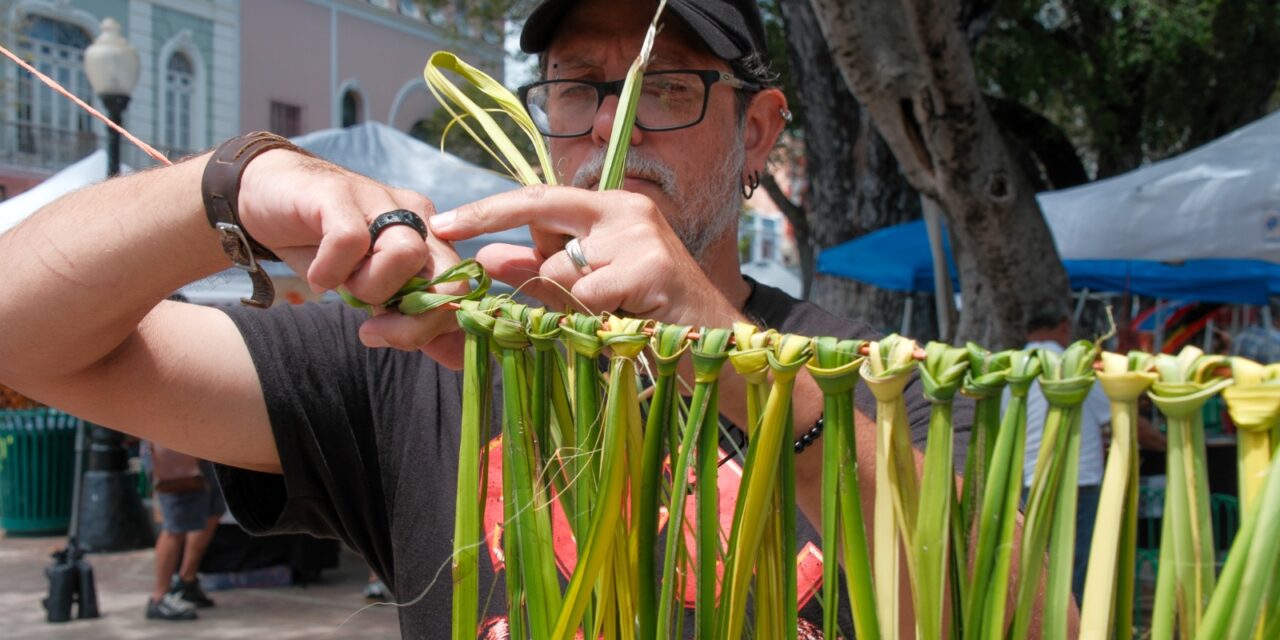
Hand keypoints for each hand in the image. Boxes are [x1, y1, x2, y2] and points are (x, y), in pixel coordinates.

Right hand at [235, 150, 466, 367]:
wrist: (266, 198)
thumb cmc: (324, 250)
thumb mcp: (372, 292)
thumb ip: (411, 319)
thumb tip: (457, 360)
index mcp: (429, 241)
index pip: (462, 291)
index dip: (438, 328)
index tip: (399, 340)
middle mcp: (415, 218)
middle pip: (449, 277)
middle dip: (414, 323)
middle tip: (372, 330)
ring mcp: (379, 202)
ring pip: (407, 254)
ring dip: (372, 288)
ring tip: (343, 287)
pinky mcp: (338, 194)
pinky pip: (349, 240)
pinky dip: (331, 271)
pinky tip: (317, 276)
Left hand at [429, 186, 740, 327]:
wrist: (715, 343)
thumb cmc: (650, 317)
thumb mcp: (586, 291)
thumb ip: (538, 271)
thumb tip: (484, 259)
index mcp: (611, 208)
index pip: (539, 198)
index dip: (489, 210)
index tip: (443, 223)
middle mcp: (626, 210)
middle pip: (545, 225)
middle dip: (513, 245)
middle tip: (491, 259)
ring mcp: (641, 236)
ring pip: (563, 271)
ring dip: (573, 306)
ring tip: (612, 316)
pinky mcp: (650, 267)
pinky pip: (587, 297)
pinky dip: (595, 319)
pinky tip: (628, 322)